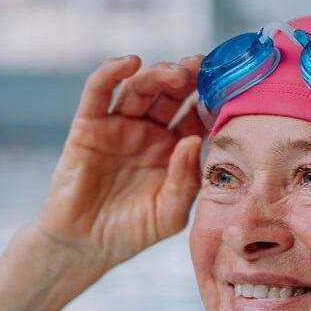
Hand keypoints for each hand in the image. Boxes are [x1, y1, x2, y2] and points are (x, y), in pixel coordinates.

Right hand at [34, 55, 207, 270]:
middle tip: (202, 67)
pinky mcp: (88, 126)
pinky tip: (130, 63)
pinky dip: (111, 72)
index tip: (226, 88)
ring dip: (158, 73)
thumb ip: (185, 182)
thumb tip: (194, 142)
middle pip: (170, 93)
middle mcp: (149, 132)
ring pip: (140, 87)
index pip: (196, 115)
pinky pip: (98, 91)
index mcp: (174, 150)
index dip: (210, 100)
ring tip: (176, 73)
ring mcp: (118, 126)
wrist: (84, 247)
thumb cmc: (130, 233)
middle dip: (187, 77)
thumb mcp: (170, 214)